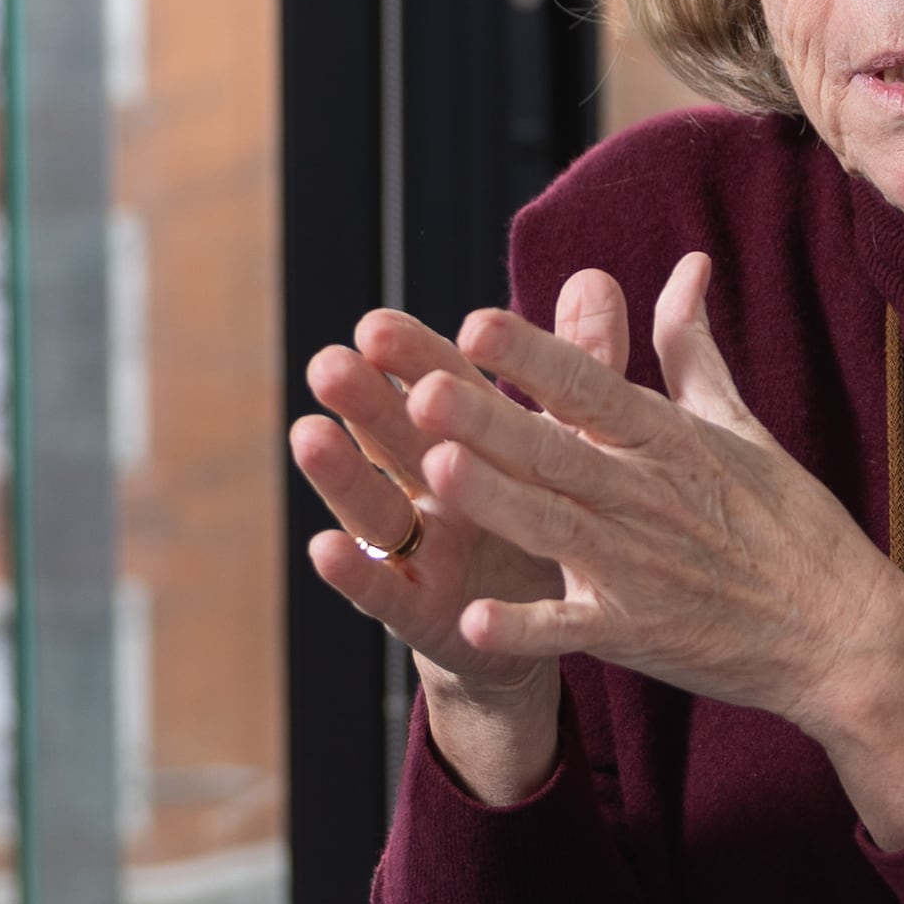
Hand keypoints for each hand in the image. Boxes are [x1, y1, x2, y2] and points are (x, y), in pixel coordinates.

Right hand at [295, 288, 600, 806]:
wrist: (555, 626)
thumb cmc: (550, 511)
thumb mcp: (568, 442)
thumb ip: (581, 365)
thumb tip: (595, 276)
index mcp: (474, 439)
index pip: (438, 386)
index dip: (410, 359)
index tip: (375, 325)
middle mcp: (432, 486)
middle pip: (394, 437)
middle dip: (362, 402)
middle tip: (328, 365)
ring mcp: (419, 549)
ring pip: (374, 507)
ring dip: (341, 475)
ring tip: (308, 437)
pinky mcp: (418, 613)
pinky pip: (384, 593)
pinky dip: (355, 574)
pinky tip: (324, 548)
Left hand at [384, 255, 903, 848]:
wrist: (845, 634)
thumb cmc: (792, 525)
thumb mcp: (741, 426)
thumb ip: (693, 347)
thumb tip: (688, 263)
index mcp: (669, 440)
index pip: (592, 386)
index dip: (535, 356)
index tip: (476, 322)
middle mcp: (649, 497)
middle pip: (558, 451)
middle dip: (489, 420)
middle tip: (423, 388)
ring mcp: (642, 568)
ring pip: (556, 529)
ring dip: (498, 503)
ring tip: (437, 472)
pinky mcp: (638, 633)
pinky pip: (574, 629)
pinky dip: (527, 628)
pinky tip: (474, 618)